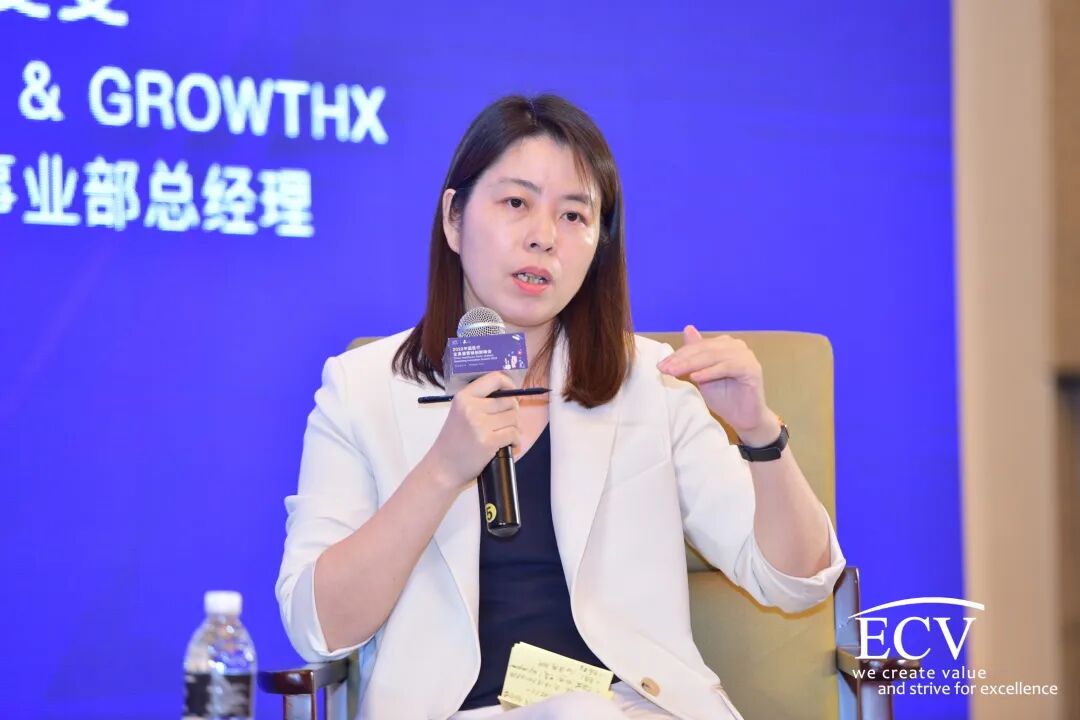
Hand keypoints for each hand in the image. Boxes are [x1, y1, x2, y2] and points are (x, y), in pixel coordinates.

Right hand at [426, 371, 520, 486]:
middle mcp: (471, 407)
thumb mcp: (460, 414)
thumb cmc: (452, 442)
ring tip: (506, 436)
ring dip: (515, 428)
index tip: (513, 394)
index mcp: (464, 397)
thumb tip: (511, 397)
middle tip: (507, 423)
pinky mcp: (488, 441)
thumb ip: (480, 402)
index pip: (495, 378)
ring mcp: (479, 425)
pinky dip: (516, 441)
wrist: (442, 468)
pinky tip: (509, 445)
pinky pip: (514, 434)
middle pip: (509, 401)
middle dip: (513, 412)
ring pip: (514, 418)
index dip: (510, 384)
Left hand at [657, 326, 779, 443]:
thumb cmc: (724, 397)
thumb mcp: (703, 375)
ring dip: (692, 365)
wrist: (744, 418)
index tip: (660, 365)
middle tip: (664, 369)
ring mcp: (746, 356)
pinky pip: (727, 367)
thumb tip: (688, 328)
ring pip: (713, 356)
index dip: (678, 355)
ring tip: (675, 373)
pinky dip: (710, 372)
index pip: (697, 346)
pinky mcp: (752, 368)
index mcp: (725, 344)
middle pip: (704, 349)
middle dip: (682, 359)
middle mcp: (736, 346)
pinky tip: (696, 378)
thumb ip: (695, 355)